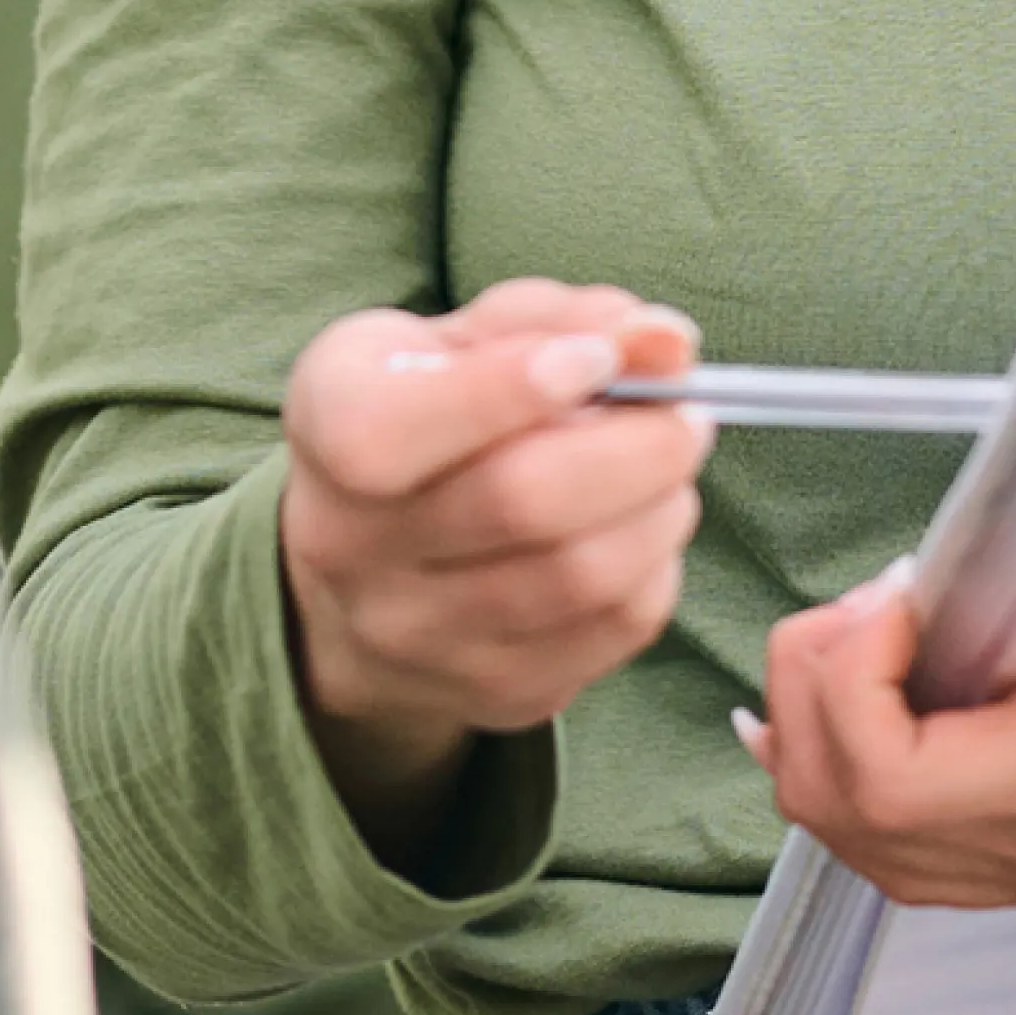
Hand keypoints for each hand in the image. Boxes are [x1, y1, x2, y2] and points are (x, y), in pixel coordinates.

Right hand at [281, 284, 707, 849]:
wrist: (370, 568)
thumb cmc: (429, 415)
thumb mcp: (462, 340)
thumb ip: (561, 321)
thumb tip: (668, 342)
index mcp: (329, 425)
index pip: (392, 430)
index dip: (509, 389)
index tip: (599, 356)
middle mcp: (351, 546)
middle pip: (521, 503)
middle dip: (638, 446)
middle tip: (686, 413)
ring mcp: (419, 637)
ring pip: (581, 575)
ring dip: (662, 507)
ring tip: (672, 466)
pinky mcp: (493, 693)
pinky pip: (613, 630)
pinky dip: (658, 567)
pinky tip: (645, 528)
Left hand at [740, 556, 1015, 947]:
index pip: (893, 775)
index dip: (850, 680)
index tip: (908, 591)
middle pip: (835, 797)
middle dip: (807, 686)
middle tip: (878, 598)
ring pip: (846, 828)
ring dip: (815, 726)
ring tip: (870, 631)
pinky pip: (888, 844)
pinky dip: (838, 767)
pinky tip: (849, 698)